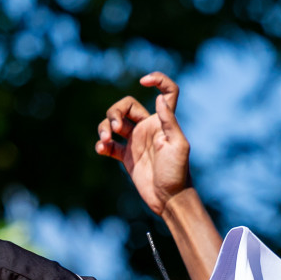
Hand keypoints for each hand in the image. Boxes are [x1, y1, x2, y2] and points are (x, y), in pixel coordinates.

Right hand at [95, 72, 192, 216]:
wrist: (169, 199)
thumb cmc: (177, 173)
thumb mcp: (178, 145)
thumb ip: (169, 121)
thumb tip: (158, 99)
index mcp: (162, 122)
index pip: (166, 93)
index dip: (158, 80)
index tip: (143, 81)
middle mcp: (148, 128)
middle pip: (126, 106)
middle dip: (115, 112)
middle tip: (117, 129)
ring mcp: (135, 142)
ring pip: (114, 123)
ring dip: (104, 127)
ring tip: (105, 140)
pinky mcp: (126, 157)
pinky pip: (109, 144)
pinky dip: (102, 144)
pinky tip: (102, 149)